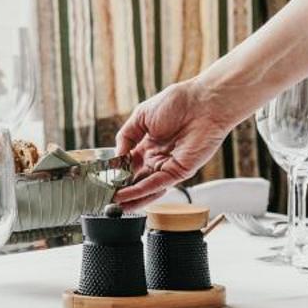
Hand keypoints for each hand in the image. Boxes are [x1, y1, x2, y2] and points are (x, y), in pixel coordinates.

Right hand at [114, 78, 237, 206]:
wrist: (203, 102)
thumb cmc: (177, 102)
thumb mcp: (141, 116)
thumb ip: (126, 136)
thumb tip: (115, 156)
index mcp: (149, 144)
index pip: (129, 164)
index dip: (117, 173)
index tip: (103, 180)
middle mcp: (158, 157)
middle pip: (137, 179)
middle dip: (122, 190)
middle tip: (106, 198)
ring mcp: (169, 165)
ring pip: (147, 187)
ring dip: (130, 197)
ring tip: (113, 205)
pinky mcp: (180, 171)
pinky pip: (158, 184)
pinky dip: (141, 191)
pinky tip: (126, 195)